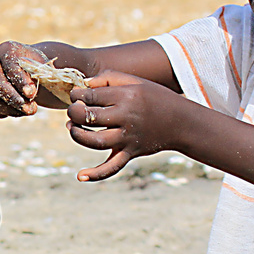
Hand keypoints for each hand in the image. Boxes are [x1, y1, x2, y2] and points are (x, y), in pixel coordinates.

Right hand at [0, 41, 50, 116]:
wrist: (22, 67)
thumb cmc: (33, 66)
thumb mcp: (39, 66)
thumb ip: (37, 76)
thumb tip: (29, 93)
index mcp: (6, 49)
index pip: (11, 67)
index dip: (21, 82)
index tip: (32, 94)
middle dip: (13, 99)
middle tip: (29, 109)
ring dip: (8, 109)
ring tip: (26, 111)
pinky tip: (14, 112)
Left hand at [66, 72, 180, 181]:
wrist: (181, 122)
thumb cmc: (155, 98)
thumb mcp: (136, 81)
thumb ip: (109, 77)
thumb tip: (84, 84)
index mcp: (126, 96)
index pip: (90, 96)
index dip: (76, 95)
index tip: (76, 96)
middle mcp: (126, 117)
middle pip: (89, 117)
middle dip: (74, 113)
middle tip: (72, 110)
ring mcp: (128, 138)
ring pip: (95, 142)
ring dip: (77, 135)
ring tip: (72, 127)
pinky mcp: (130, 153)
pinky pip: (112, 167)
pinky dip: (96, 174)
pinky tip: (80, 175)